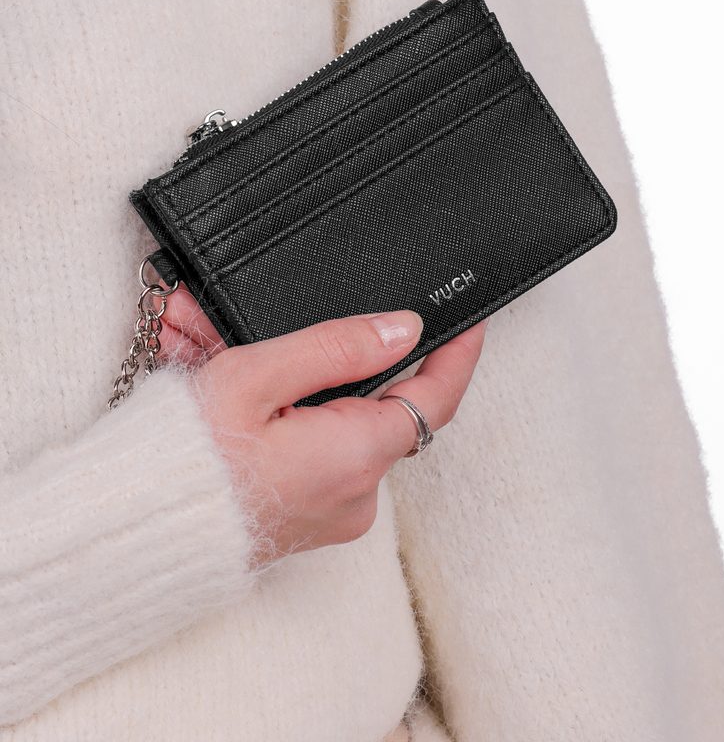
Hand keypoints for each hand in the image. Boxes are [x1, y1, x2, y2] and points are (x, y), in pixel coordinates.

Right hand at [156, 284, 487, 564]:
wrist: (132, 531)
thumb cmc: (185, 458)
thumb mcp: (259, 378)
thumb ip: (339, 347)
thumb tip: (404, 329)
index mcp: (355, 454)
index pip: (436, 397)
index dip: (457, 355)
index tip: (470, 321)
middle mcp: (356, 491)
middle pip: (365, 397)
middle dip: (323, 349)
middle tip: (267, 313)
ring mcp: (332, 507)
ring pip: (328, 416)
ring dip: (285, 373)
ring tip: (209, 336)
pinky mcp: (305, 511)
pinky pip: (306, 443)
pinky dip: (275, 407)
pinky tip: (223, 377)